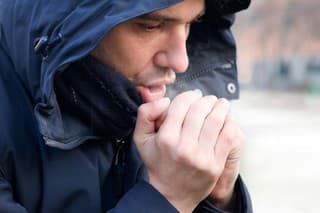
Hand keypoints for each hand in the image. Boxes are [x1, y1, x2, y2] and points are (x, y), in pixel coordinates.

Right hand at [134, 90, 238, 211]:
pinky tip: (228, 118)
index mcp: (166, 138)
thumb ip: (146, 113)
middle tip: (208, 99)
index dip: (189, 95)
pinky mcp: (215, 165)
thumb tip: (166, 100)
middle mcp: (184, 147)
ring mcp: (202, 157)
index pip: (181, 104)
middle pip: (200, 110)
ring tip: (221, 103)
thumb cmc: (157, 162)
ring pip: (216, 120)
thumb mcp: (141, 138)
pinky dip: (230, 123)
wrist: (170, 194)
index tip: (194, 95)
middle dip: (206, 100)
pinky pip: (228, 136)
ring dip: (221, 107)